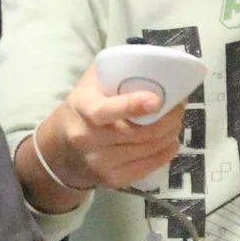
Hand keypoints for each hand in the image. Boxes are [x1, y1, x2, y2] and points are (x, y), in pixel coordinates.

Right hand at [22, 64, 187, 201]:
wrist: (59, 151)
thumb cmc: (81, 108)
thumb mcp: (88, 84)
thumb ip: (115, 71)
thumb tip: (153, 60)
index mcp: (83, 110)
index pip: (106, 111)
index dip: (133, 106)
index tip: (158, 100)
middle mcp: (88, 140)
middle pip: (138, 133)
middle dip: (167, 119)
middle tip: (179, 106)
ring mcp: (101, 163)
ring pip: (148, 149)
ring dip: (170, 133)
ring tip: (176, 121)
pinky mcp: (113, 180)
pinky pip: (148, 166)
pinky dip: (165, 152)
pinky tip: (171, 141)